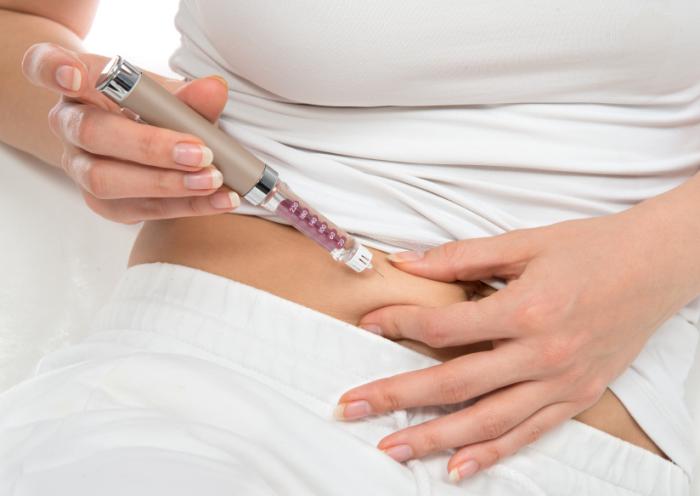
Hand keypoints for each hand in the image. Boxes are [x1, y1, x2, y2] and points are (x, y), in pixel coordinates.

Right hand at [22, 43, 238, 222]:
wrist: (137, 144)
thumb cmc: (149, 110)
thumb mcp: (166, 95)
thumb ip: (189, 96)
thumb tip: (214, 90)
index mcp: (78, 84)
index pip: (43, 66)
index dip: (54, 70)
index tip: (73, 75)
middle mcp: (68, 125)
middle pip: (91, 133)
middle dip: (149, 145)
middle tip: (200, 152)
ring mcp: (79, 167)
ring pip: (105, 180)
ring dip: (166, 183)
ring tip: (212, 180)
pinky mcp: (102, 202)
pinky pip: (138, 209)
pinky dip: (186, 206)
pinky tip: (220, 200)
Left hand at [335, 207, 693, 481]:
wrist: (657, 265)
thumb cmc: (592, 248)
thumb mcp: (526, 243)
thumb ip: (462, 257)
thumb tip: (407, 261)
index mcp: (527, 309)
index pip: (446, 326)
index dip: (400, 323)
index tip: (368, 325)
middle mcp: (543, 354)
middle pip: (455, 382)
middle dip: (397, 396)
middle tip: (352, 406)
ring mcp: (562, 383)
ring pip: (487, 421)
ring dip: (433, 437)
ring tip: (389, 448)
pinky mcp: (578, 398)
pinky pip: (528, 434)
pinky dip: (491, 454)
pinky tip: (456, 467)